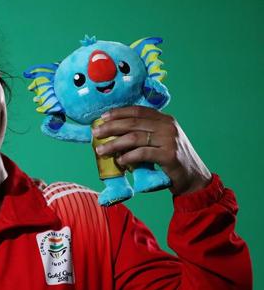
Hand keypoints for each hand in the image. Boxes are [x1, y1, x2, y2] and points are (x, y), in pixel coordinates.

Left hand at [92, 106, 211, 195]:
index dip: (119, 112)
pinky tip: (119, 161)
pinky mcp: (169, 156)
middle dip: (111, 127)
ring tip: (101, 150)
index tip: (103, 117)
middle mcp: (168, 126)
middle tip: (96, 133)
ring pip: (134, 138)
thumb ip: (145, 134)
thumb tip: (115, 134)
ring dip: (114, 144)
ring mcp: (170, 140)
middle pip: (133, 123)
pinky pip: (142, 154)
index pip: (138, 110)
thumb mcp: (161, 141)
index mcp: (166, 119)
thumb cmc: (172, 160)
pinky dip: (128, 157)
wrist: (193, 178)